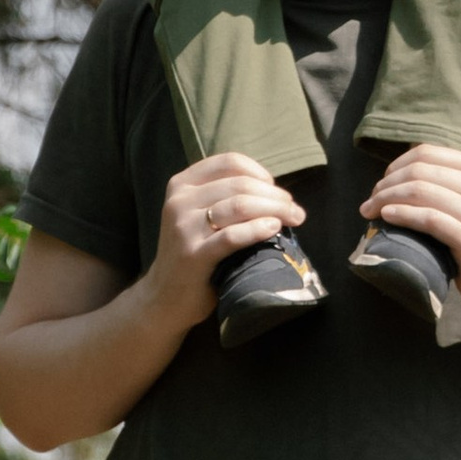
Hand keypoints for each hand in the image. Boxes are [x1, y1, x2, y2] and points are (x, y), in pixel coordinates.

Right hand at [149, 153, 308, 325]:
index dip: (259, 172)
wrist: (165, 296)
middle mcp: (179, 201)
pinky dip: (258, 229)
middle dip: (275, 196)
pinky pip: (233, 236)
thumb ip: (224, 198)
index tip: (275, 189)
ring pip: (239, 205)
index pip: (229, 163)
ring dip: (274, 210)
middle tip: (296, 210)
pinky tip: (274, 229)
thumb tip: (274, 191)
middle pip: (240, 185)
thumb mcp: (199, 216)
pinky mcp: (193, 254)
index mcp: (181, 185)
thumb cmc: (193, 253)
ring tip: (293, 219)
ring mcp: (183, 227)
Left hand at [357, 145, 460, 312]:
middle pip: (420, 170)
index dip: (396, 165)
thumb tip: (399, 174)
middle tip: (370, 201)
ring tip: (370, 211)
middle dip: (386, 184)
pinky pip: (429, 218)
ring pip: (420, 191)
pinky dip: (402, 215)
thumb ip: (448, 184)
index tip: (381, 184)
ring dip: (386, 199)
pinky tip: (387, 217)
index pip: (428, 153)